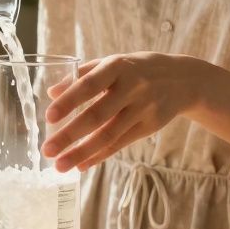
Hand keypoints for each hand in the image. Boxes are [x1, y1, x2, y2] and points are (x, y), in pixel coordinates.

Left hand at [41, 53, 208, 171]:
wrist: (182, 79)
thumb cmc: (136, 69)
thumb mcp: (113, 63)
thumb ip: (82, 75)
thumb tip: (51, 92)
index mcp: (117, 67)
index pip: (89, 85)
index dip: (69, 101)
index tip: (49, 118)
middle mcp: (132, 87)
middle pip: (98, 115)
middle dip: (70, 135)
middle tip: (47, 150)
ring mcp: (143, 108)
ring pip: (109, 135)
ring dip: (82, 153)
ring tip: (60, 165)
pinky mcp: (150, 126)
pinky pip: (120, 144)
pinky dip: (99, 156)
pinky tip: (82, 165)